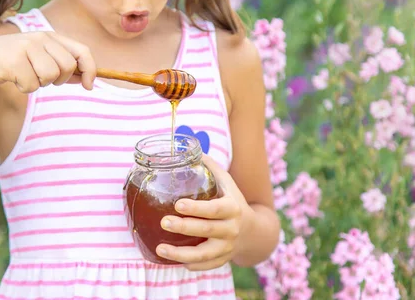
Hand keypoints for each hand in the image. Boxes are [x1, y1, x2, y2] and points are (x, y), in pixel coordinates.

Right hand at [0, 31, 95, 92]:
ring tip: (26, 75)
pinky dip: (24, 87)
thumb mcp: (40, 60)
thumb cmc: (13, 63)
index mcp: (50, 36)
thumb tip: (89, 80)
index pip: (82, 51)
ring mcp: (27, 47)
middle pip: (68, 67)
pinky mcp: (14, 60)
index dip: (90, 69)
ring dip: (39, 83)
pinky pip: (32, 85)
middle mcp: (40, 38)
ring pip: (51, 76)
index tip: (90, 85)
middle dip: (59, 80)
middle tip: (42, 78)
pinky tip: (13, 78)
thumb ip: (63, 67)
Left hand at [156, 154, 251, 270]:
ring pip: (204, 255)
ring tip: (160, 248)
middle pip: (207, 230)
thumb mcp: (227, 182)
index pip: (215, 209)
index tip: (178, 204)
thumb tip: (187, 148)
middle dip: (185, 227)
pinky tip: (174, 261)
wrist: (254, 232)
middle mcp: (232, 229)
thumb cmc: (233, 201)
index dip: (197, 208)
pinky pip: (206, 266)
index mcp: (233, 208)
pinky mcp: (222, 260)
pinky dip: (191, 265)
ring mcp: (228, 248)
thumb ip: (210, 167)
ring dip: (181, 254)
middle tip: (163, 221)